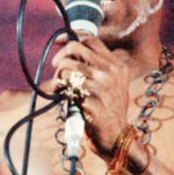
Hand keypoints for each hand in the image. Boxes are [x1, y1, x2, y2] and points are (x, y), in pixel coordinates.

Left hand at [51, 35, 129, 158]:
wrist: (114, 137)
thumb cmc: (105, 112)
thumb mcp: (109, 86)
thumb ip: (94, 69)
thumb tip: (67, 53)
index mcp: (117, 66)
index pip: (92, 40)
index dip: (71, 37)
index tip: (58, 42)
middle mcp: (112, 70)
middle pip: (76, 47)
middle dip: (60, 57)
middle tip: (56, 68)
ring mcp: (103, 82)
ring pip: (67, 65)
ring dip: (57, 76)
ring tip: (58, 87)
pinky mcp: (92, 94)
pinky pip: (65, 81)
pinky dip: (58, 87)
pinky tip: (60, 95)